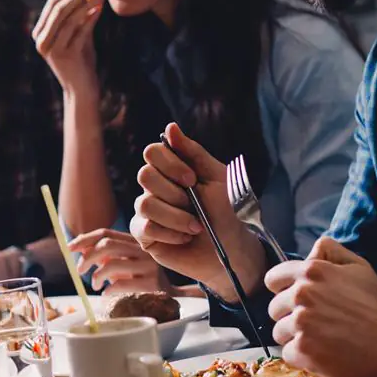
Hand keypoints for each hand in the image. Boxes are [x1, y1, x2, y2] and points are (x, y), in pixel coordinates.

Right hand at [32, 0, 104, 96]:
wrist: (81, 88)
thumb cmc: (81, 60)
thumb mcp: (79, 34)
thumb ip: (82, 17)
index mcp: (40, 33)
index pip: (52, 4)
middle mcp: (41, 41)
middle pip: (58, 9)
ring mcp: (52, 50)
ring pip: (68, 19)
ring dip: (85, 3)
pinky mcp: (66, 57)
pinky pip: (79, 31)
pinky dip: (90, 18)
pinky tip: (99, 8)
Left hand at [68, 228, 166, 294]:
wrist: (170, 297)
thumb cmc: (139, 279)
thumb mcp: (121, 263)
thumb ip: (104, 255)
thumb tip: (80, 248)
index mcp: (134, 241)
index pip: (106, 232)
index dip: (85, 239)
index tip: (69, 248)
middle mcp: (143, 250)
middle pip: (107, 245)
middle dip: (87, 257)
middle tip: (79, 271)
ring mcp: (149, 266)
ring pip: (112, 264)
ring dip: (97, 276)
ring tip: (95, 285)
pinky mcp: (152, 284)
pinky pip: (121, 284)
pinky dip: (108, 289)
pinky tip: (107, 293)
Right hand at [129, 123, 265, 301]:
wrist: (232, 250)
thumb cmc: (227, 212)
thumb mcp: (218, 178)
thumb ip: (194, 153)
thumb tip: (170, 127)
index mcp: (172, 170)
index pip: (152, 152)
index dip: (170, 164)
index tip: (192, 180)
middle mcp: (155, 188)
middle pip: (145, 176)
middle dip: (175, 194)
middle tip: (195, 206)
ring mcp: (147, 210)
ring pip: (145, 204)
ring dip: (177, 217)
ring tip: (196, 227)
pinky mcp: (144, 234)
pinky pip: (146, 227)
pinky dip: (171, 234)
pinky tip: (184, 238)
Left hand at [264, 237, 376, 376]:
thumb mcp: (359, 266)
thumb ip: (329, 251)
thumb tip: (310, 250)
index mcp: (310, 271)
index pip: (272, 280)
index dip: (284, 291)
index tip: (298, 301)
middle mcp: (301, 295)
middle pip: (274, 309)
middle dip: (291, 316)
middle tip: (318, 324)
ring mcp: (301, 323)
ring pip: (279, 332)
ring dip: (296, 337)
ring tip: (322, 339)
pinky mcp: (303, 350)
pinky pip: (287, 353)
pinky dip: (302, 357)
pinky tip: (323, 353)